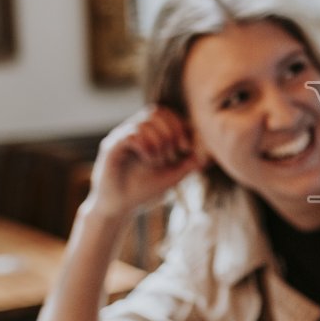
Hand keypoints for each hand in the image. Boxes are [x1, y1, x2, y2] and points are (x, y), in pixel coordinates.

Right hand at [86, 107, 204, 220]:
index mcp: (146, 134)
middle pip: (156, 112)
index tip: (186, 147)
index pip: (165, 113)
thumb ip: (189, 164)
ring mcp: (121, 137)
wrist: (118, 208)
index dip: (180, 125)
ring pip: (145, 122)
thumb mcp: (172, 176)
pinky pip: (131, 134)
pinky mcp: (111, 147)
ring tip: (159, 161)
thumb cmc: (142, 191)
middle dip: (172, 131)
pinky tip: (149, 161)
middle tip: (174, 153)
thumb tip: (209, 155)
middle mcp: (132, 130)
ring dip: (159, 141)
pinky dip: (147, 146)